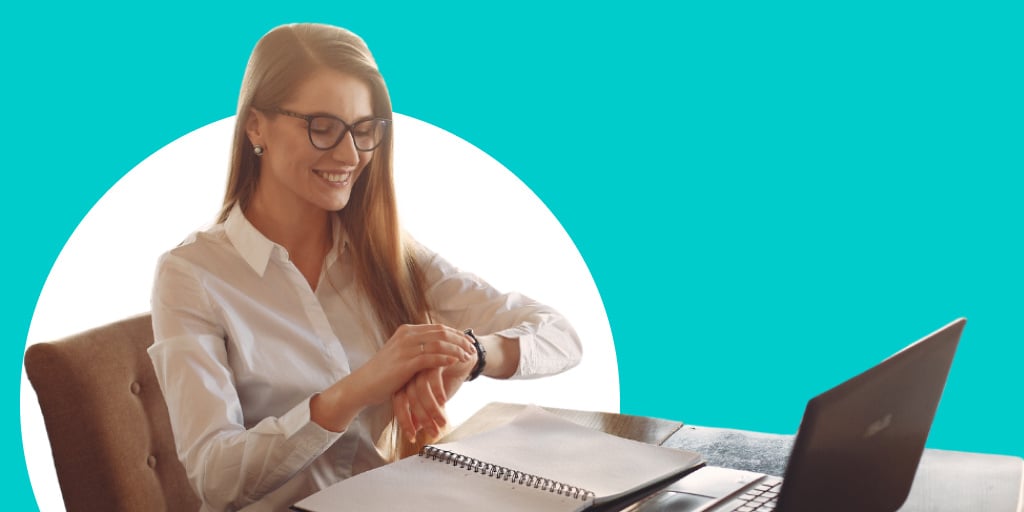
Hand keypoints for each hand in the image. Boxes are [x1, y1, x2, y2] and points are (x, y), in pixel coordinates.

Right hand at [353, 324, 475, 405]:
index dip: (456, 334)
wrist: (363, 385)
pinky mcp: (405, 363)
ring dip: (457, 350)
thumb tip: (435, 347)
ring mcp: (406, 348)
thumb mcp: (400, 355)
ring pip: (439, 344)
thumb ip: (416, 348)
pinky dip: (446, 359)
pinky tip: (456, 363)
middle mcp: (407, 335)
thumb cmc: (383, 374)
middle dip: (461, 341)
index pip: (438, 328)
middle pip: (442, 333)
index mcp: (407, 331)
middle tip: (474, 349)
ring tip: (469, 357)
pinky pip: (431, 358)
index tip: (469, 342)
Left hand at [393, 348, 474, 440]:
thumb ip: (424, 409)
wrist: (467, 354)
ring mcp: (422, 362)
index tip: (412, 436)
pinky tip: (443, 402)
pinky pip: (432, 377)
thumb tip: (416, 429)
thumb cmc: (449, 375)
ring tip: (442, 422)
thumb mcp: (436, 395)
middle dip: (420, 418)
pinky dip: (437, 392)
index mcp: (407, 378)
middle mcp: (412, 370)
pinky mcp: (435, 357)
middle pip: (408, 397)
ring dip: (432, 409)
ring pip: (421, 389)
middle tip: (432, 433)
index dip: (405, 420)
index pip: (400, 401)